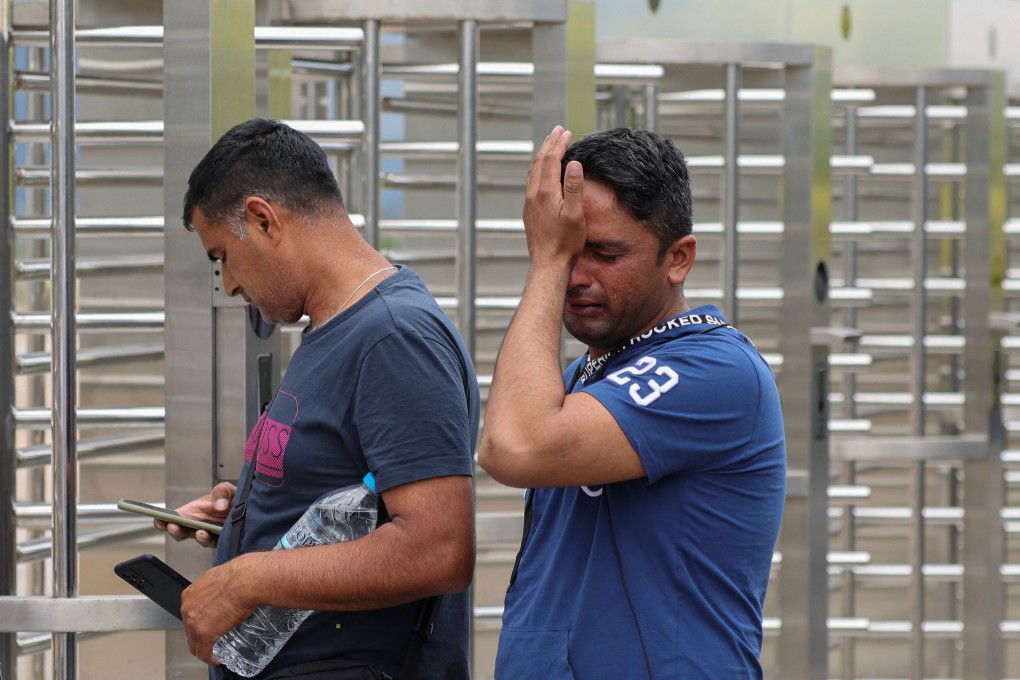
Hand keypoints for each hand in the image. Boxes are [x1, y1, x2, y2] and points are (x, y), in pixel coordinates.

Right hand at [154, 482, 234, 547]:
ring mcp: (209, 534)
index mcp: (193, 512)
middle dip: (176, 530)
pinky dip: (210, 539)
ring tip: (199, 531)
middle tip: (174, 526)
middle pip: (181, 532)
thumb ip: (221, 492)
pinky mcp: (221, 541)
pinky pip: (213, 543)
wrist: (252, 508)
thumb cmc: (234, 499)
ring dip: (196, 536)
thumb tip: (218, 506)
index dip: (163, 520)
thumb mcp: (227, 489)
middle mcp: (198, 525)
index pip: (173, 518)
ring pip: (198, 539)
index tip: (159, 519)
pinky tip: (209, 534)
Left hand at [180, 557, 254, 665]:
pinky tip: (216, 659)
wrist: (246, 580)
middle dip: (199, 635)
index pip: (190, 614)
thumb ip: (216, 588)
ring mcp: (194, 622)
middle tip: (212, 637)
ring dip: (203, 647)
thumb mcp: (220, 578)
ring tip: (214, 650)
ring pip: (194, 642)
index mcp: (190, 594)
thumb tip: (225, 590)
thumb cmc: (239, 575)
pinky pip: (203, 652)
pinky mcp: (204, 634)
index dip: (199, 621)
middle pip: (189, 628)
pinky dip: (209, 658)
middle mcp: (188, 608)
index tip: (208, 624)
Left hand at [523, 126, 585, 266]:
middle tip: (558, 131)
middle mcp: (533, 195)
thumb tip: (574, 163)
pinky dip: (538, 168)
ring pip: (533, 170)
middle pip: (539, 161)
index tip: (567, 133)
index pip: (551, 160)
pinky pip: (531, 181)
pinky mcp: (529, 210)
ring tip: (550, 144)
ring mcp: (529, 202)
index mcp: (545, 193)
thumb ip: (574, 188)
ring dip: (542, 154)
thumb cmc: (565, 243)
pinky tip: (542, 169)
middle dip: (549, 144)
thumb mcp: (575, 215)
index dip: (559, 144)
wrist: (548, 264)